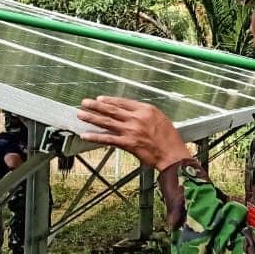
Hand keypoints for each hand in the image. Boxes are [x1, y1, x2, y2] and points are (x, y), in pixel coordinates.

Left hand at [77, 96, 192, 169]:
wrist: (173, 154)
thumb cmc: (170, 139)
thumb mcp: (160, 119)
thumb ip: (145, 114)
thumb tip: (132, 113)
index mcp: (145, 110)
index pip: (123, 102)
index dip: (109, 100)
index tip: (100, 99)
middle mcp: (137, 118)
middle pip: (112, 110)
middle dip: (96, 106)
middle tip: (84, 102)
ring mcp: (131, 131)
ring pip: (107, 122)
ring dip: (92, 118)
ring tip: (81, 114)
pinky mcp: (128, 144)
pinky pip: (108, 139)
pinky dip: (95, 137)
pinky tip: (86, 135)